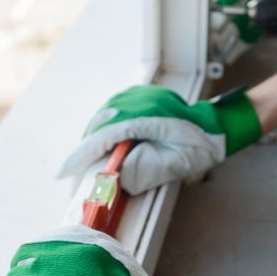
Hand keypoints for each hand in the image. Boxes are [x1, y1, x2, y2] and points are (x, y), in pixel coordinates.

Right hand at [57, 84, 261, 194]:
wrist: (213, 125)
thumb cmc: (198, 146)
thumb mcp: (176, 163)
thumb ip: (147, 170)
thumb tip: (116, 177)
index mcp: (148, 114)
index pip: (106, 136)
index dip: (82, 155)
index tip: (63, 173)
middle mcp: (136, 99)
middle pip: (98, 128)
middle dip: (83, 154)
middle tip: (71, 180)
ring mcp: (133, 96)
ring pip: (101, 122)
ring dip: (91, 145)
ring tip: (82, 169)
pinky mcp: (132, 97)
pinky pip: (109, 117)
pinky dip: (101, 135)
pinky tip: (100, 152)